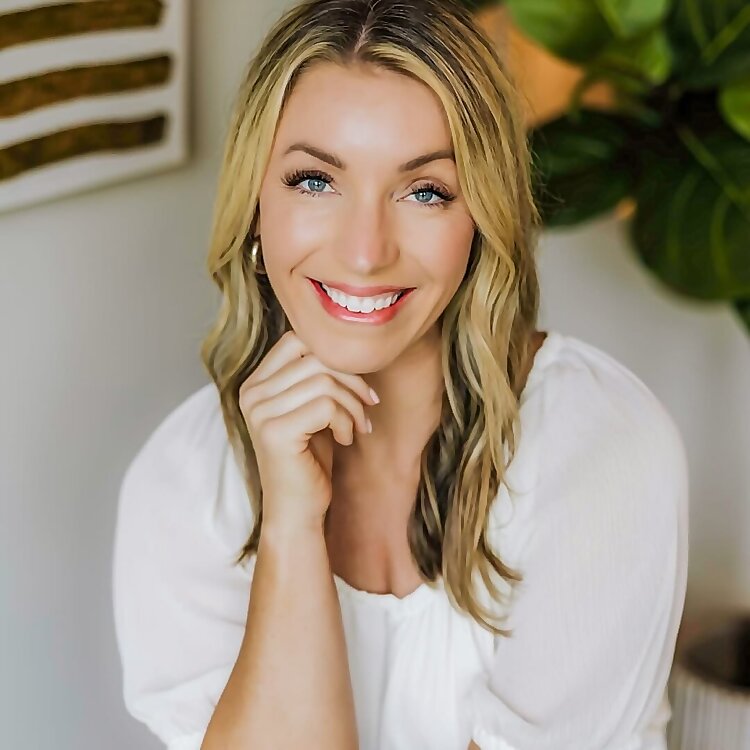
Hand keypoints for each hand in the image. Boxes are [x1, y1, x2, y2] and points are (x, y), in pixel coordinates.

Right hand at [239, 330, 378, 534]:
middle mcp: (251, 393)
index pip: (297, 340)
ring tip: (357, 426)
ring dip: (352, 404)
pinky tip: (346, 439)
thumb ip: (318, 375)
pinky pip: (326, 405)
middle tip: (367, 407)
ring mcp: (259, 411)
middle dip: (352, 381)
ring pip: (324, 380)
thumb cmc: (310, 459)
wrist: (297, 511)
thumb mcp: (312, 409)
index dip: (334, 356)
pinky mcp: (275, 431)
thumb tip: (350, 345)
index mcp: (255, 383)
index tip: (356, 384)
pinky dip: (346, 420)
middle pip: (315, 357)